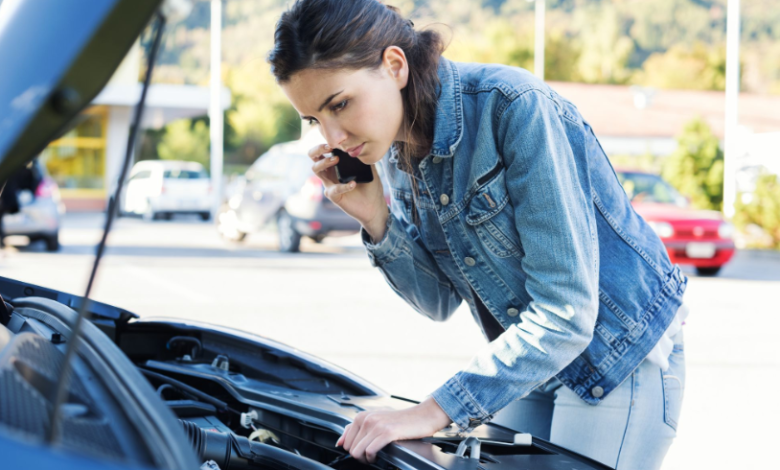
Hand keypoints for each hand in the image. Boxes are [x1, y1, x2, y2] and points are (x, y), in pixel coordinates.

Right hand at [308, 143, 387, 232]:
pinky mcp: (334, 196)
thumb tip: (362, 142)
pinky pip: (332, 190)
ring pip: (316, 170)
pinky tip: (353, 184)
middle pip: (313, 157)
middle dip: (317, 150)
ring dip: (324, 162)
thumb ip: (364, 155)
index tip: (334, 139)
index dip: (324, 143)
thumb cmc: (371, 187)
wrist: (374, 206)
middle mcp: (330, 173)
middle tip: (329, 147)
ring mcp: (330, 184)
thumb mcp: (369, 167)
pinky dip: (343, 186)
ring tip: (337, 159)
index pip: (323, 150)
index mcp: (336, 164)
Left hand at [335, 397, 451, 463]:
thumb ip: (355, 429)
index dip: (354, 450)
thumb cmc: (401, 420)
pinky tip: (379, 455)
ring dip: (365, 459)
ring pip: (357, 452)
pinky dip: (372, 457)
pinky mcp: (386, 432)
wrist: (422, 416)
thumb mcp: (376, 419)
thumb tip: (339, 442)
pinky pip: (369, 451)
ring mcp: (376, 425)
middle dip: (359, 456)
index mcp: (362, 416)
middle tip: (371, 455)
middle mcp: (367, 418)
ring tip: (374, 456)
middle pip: (350, 448)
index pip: (345, 441)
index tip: (364, 451)